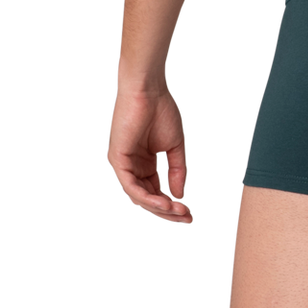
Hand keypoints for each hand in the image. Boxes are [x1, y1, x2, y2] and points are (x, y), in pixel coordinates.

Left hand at [105, 85, 194, 225]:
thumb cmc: (162, 110)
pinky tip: (164, 202)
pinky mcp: (117, 160)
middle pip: (147, 198)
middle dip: (167, 211)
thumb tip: (179, 195)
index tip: (190, 213)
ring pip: (138, 197)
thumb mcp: (175, 147)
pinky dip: (148, 197)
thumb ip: (177, 171)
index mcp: (143, 164)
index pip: (155, 192)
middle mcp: (131, 167)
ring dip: (160, 207)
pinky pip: (131, 186)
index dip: (172, 204)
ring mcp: (123, 165)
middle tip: (188, 218)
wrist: (150, 89)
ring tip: (179, 211)